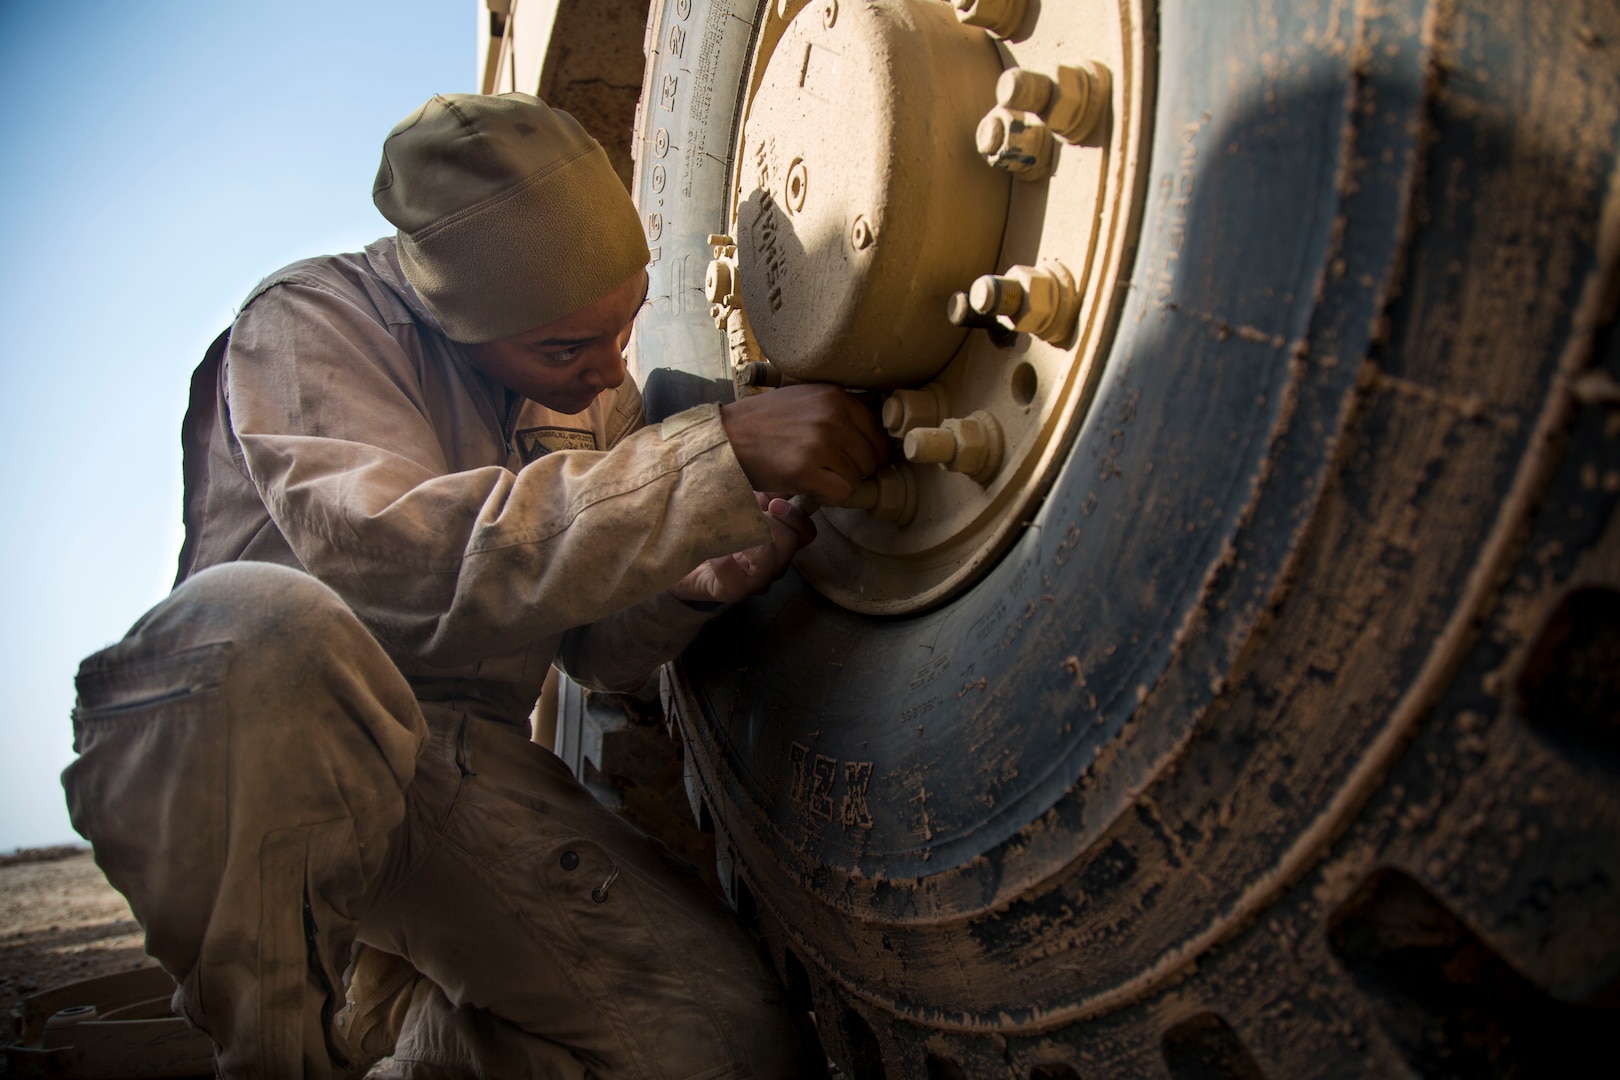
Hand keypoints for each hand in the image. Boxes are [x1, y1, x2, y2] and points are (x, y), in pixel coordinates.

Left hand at [669, 494, 817, 603]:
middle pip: (792, 543)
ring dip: (751, 536)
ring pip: (770, 563)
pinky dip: (723, 559)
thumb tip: (771, 469)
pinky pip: (735, 578)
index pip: (805, 532)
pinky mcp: (732, 591)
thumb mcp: (737, 500)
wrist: (680, 556)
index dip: (796, 513)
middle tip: (756, 505)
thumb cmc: (711, 526)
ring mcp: (755, 581)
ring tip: (731, 523)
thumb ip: (759, 488)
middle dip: (777, 521)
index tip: (775, 499)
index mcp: (779, 541)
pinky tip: (711, 549)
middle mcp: (774, 563)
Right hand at [720, 384, 888, 502]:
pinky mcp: (806, 471)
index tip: (853, 457)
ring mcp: (820, 444)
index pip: (878, 431)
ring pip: (858, 478)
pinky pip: (842, 493)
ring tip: (814, 474)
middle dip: (856, 468)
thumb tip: (880, 424)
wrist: (728, 437)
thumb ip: (840, 407)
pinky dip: (829, 496)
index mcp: (836, 396)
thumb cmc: (765, 421)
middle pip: (873, 457)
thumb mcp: (807, 397)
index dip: (869, 449)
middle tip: (829, 468)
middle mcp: (832, 417)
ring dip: (839, 482)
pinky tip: (811, 487)